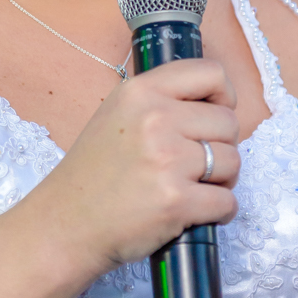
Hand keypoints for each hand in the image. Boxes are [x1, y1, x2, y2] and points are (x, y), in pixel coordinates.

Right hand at [33, 57, 240, 272]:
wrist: (64, 225)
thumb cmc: (93, 174)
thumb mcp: (116, 115)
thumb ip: (160, 102)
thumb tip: (214, 103)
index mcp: (140, 92)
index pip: (211, 72)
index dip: (223, 95)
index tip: (213, 116)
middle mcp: (155, 118)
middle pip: (228, 121)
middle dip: (221, 146)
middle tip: (195, 165)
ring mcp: (166, 160)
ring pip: (232, 161)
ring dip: (222, 180)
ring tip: (193, 188)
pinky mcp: (175, 201)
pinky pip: (227, 202)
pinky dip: (219, 212)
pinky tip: (195, 212)